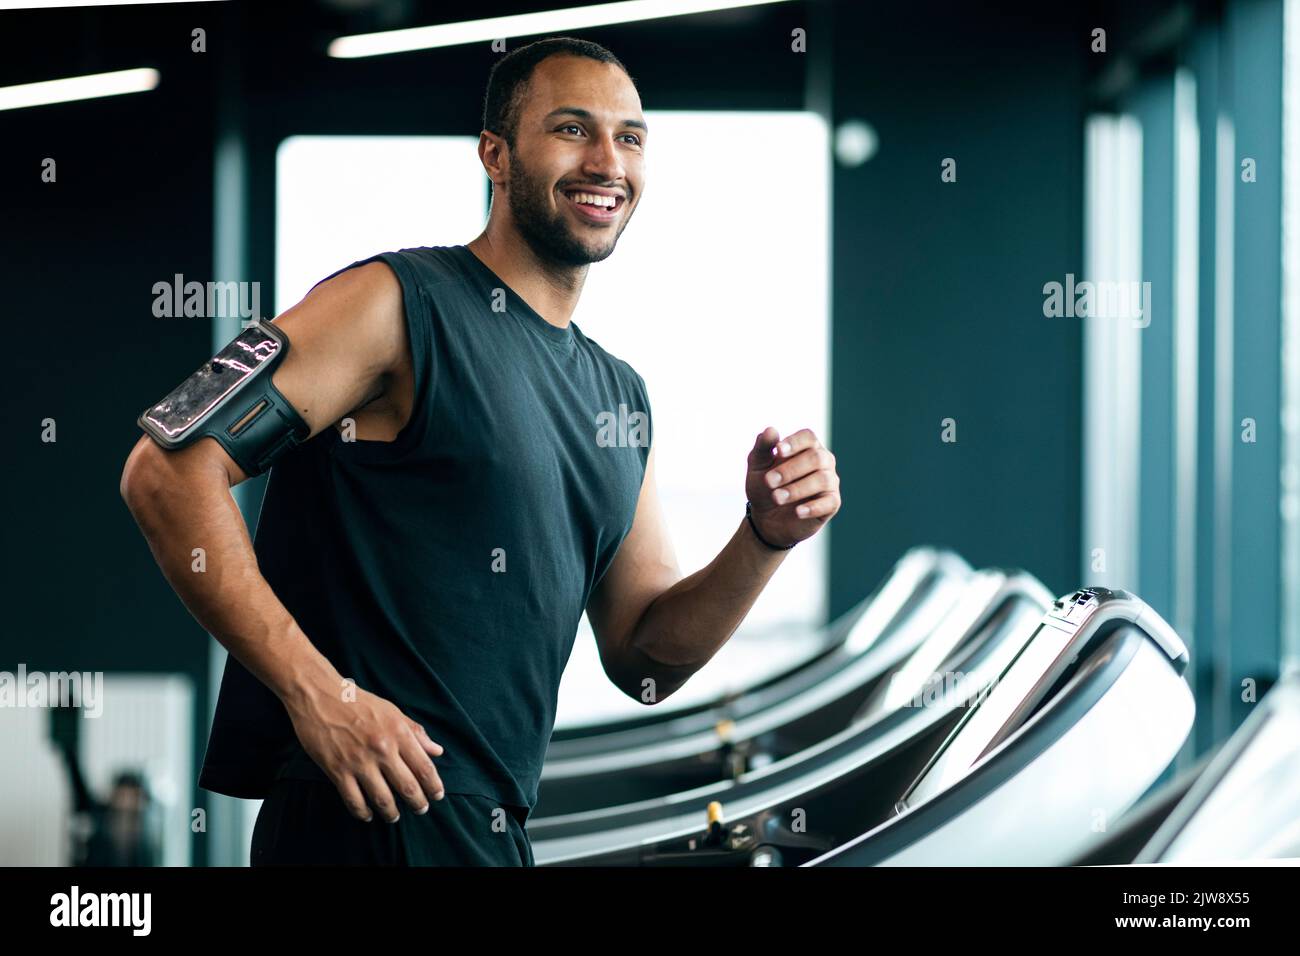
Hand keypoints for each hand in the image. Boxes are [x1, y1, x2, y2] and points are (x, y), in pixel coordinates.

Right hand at [285, 681, 446, 822]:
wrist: (320, 696)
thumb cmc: (358, 702)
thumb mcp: (393, 712)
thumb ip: (416, 732)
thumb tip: (437, 751)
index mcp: (398, 733)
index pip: (424, 767)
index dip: (434, 786)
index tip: (437, 796)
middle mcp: (382, 749)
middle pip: (407, 787)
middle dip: (418, 804)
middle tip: (420, 810)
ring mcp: (359, 761)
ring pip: (382, 799)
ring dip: (391, 813)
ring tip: (394, 816)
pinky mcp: (337, 770)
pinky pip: (354, 800)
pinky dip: (363, 812)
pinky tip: (368, 815)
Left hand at [745, 426, 840, 547]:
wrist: (766, 518)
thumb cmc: (765, 486)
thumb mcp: (757, 466)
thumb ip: (763, 448)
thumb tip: (770, 430)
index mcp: (807, 447)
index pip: (808, 437)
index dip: (795, 442)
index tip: (778, 451)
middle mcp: (823, 461)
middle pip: (815, 458)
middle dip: (790, 470)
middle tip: (769, 481)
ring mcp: (830, 482)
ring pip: (822, 479)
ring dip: (797, 489)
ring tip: (777, 497)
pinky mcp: (832, 503)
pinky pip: (829, 502)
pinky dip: (813, 507)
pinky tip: (797, 512)